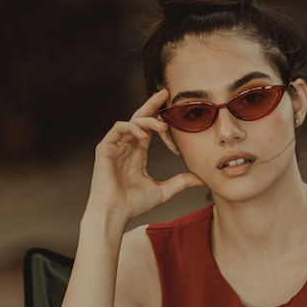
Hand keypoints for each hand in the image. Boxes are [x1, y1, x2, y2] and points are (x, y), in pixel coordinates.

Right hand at [85, 90, 202, 222]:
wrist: (114, 213)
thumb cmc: (134, 204)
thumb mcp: (163, 191)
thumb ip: (181, 182)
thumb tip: (202, 179)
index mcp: (138, 153)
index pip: (150, 128)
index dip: (160, 116)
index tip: (175, 109)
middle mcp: (127, 146)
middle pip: (140, 118)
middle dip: (153, 104)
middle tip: (166, 93)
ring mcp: (115, 145)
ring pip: (132, 121)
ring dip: (147, 120)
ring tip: (162, 126)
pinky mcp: (105, 147)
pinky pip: (119, 128)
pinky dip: (132, 128)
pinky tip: (144, 135)